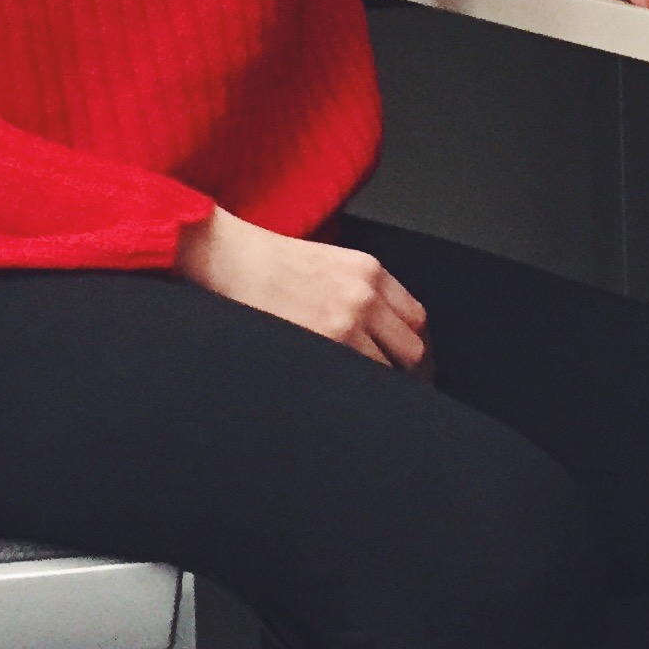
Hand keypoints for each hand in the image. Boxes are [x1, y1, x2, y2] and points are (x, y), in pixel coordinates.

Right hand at [173, 208, 430, 369]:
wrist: (233, 259)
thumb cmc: (270, 262)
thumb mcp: (331, 261)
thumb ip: (362, 288)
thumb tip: (383, 328)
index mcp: (369, 270)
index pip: (416, 318)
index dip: (409, 342)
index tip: (402, 356)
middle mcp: (365, 295)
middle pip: (413, 348)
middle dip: (401, 366)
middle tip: (386, 379)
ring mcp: (347, 322)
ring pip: (390, 370)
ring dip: (378, 380)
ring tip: (360, 386)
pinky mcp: (327, 344)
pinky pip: (362, 378)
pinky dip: (357, 387)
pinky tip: (344, 388)